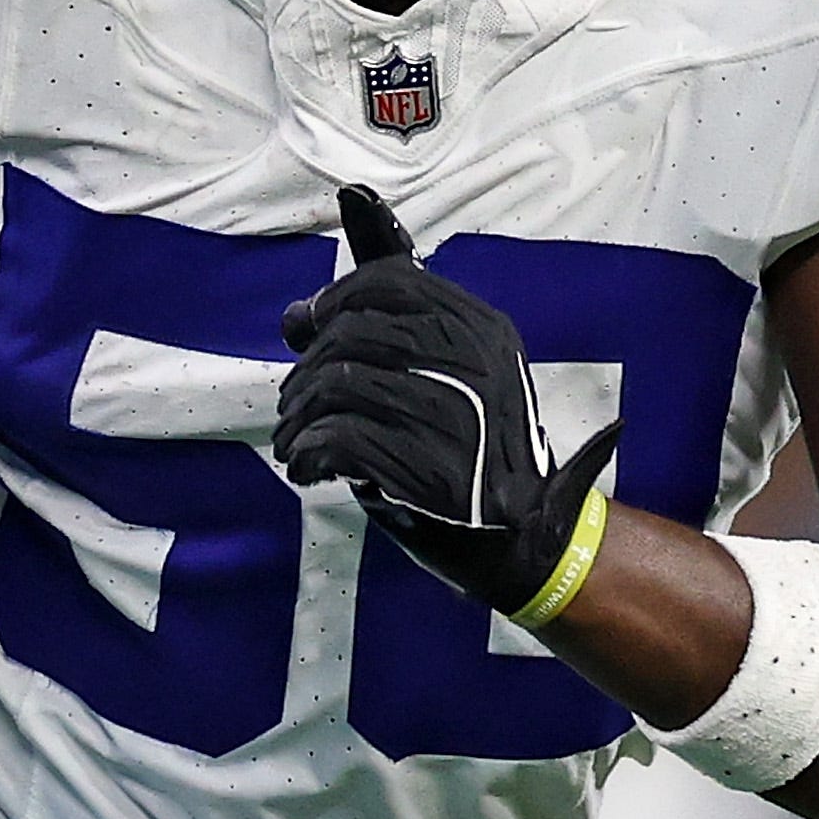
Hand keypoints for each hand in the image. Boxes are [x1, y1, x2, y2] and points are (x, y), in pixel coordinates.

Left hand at [272, 186, 619, 617]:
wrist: (525, 537)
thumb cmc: (469, 453)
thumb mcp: (450, 379)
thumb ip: (386, 338)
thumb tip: (295, 313)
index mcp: (483, 331)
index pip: (391, 281)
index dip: (336, 298)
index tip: (312, 325)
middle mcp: (474, 365)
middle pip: (352, 332)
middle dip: (305, 369)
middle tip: (293, 403)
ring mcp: (455, 417)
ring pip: (336, 385)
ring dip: (298, 417)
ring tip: (293, 441)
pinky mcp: (429, 469)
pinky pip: (338, 439)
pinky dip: (308, 453)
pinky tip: (307, 468)